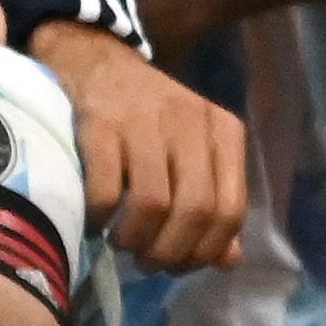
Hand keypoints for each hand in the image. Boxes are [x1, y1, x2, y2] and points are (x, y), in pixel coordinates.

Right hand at [28, 20, 245, 270]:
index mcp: (224, 132)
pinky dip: (99, 220)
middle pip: (194, 212)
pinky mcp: (100, 124)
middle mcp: (191, 123)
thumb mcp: (193, 151)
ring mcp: (145, 121)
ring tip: (122, 243)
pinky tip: (94, 222)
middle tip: (148, 261)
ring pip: (152, 206)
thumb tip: (228, 260)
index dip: (205, 251)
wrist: (97, 61)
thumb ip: (214, 202)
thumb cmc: (150, 117)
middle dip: (169, 252)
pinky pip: (105, 192)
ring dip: (134, 239)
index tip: (179, 264)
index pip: (231, 211)